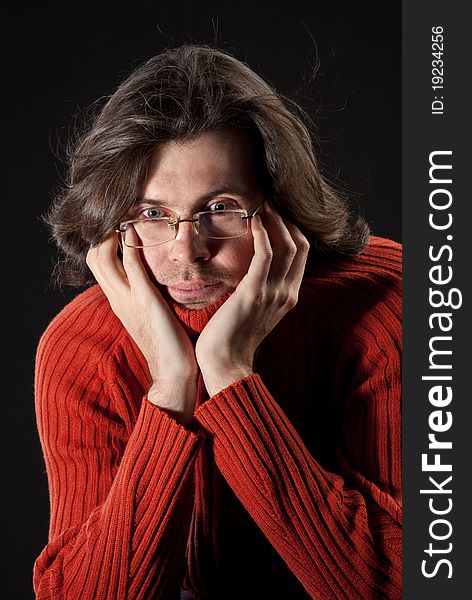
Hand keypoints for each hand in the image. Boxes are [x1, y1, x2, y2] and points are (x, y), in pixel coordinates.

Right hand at [86, 228, 197, 424]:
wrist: (172, 372)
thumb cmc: (167, 343)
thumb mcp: (150, 315)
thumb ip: (146, 295)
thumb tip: (152, 278)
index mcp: (118, 300)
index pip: (98, 261)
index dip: (104, 238)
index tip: (119, 220)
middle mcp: (117, 297)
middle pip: (94, 255)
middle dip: (103, 230)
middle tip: (121, 212)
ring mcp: (127, 298)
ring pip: (103, 256)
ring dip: (112, 231)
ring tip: (126, 213)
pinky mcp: (144, 300)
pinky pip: (130, 266)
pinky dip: (130, 245)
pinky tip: (137, 229)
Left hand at [195, 202, 308, 395]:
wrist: (225, 364)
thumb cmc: (232, 337)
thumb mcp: (255, 311)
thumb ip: (260, 290)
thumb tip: (251, 271)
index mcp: (288, 296)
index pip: (301, 254)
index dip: (292, 230)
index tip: (275, 214)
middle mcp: (286, 293)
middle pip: (301, 246)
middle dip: (287, 220)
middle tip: (269, 202)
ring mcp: (273, 294)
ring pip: (288, 246)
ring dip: (276, 221)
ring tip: (262, 205)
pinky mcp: (254, 293)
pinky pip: (266, 256)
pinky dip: (263, 234)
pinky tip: (253, 221)